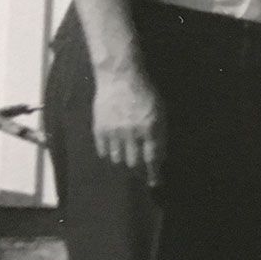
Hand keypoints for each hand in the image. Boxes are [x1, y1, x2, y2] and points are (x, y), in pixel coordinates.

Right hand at [92, 67, 165, 185]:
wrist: (120, 77)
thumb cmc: (145, 93)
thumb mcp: (160, 112)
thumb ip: (160, 134)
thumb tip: (160, 157)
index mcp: (151, 128)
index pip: (152, 158)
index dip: (153, 173)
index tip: (155, 182)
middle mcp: (132, 132)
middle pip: (134, 162)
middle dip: (139, 171)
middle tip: (141, 174)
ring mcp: (114, 131)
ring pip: (118, 159)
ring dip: (124, 162)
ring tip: (127, 161)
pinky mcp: (100, 128)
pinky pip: (104, 151)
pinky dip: (109, 154)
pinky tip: (113, 152)